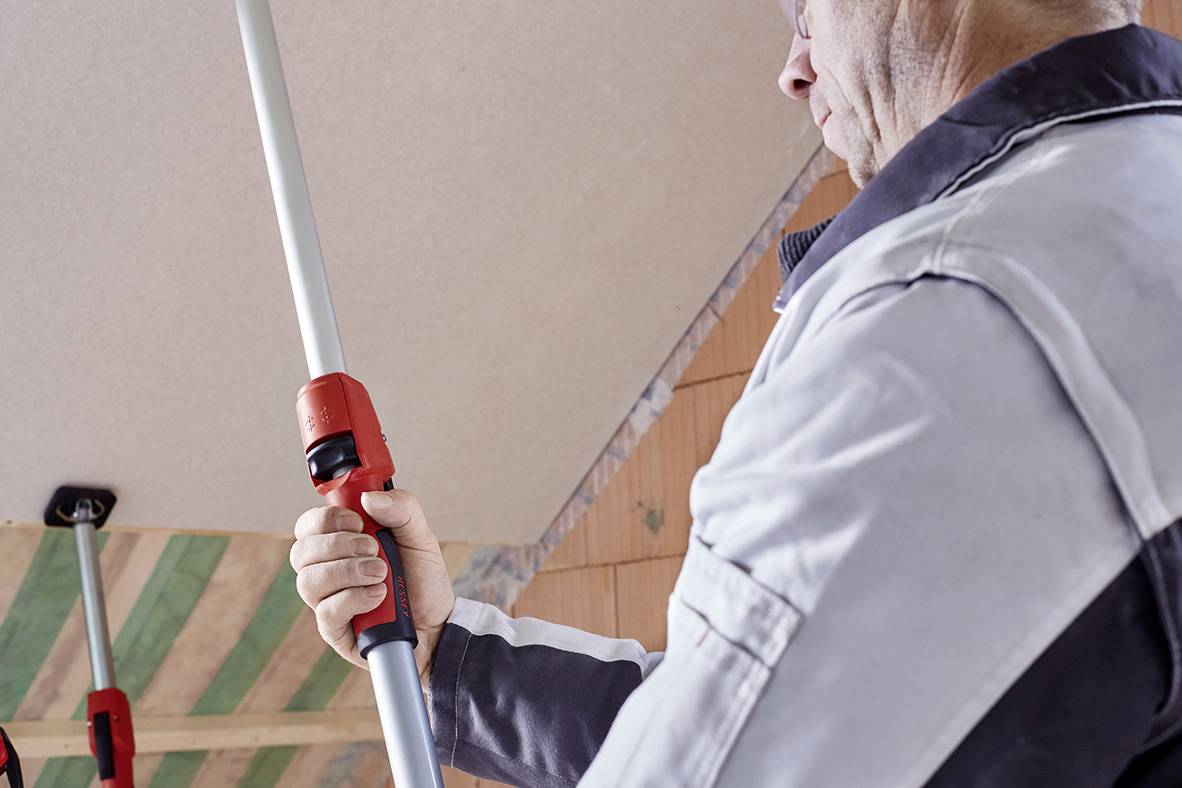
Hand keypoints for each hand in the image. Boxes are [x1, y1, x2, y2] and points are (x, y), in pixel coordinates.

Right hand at [290, 489, 455, 683]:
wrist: (439, 623)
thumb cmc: (422, 579)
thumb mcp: (420, 536)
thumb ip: (402, 509)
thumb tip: (369, 498)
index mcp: (340, 544)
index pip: (308, 525)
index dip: (326, 519)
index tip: (358, 520)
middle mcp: (326, 571)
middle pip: (302, 552)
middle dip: (339, 545)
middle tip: (374, 548)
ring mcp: (327, 601)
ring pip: (308, 581)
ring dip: (348, 572)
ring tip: (381, 573)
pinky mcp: (334, 631)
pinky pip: (326, 612)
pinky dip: (354, 599)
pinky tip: (378, 596)